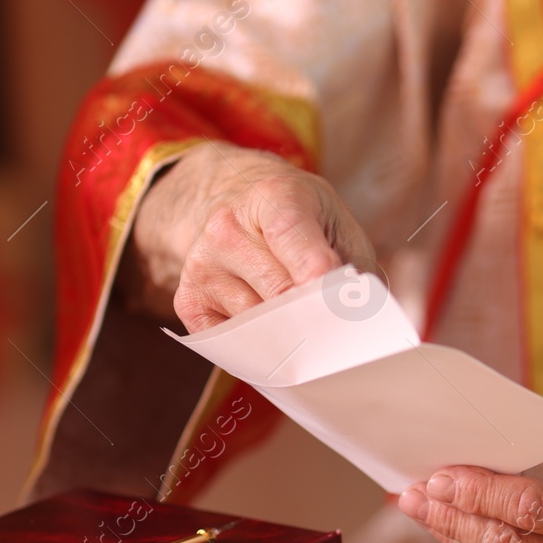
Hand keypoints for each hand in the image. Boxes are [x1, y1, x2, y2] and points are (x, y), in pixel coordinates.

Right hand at [130, 143, 376, 331]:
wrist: (240, 206)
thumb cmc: (303, 222)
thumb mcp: (337, 225)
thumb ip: (352, 268)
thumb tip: (354, 320)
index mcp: (273, 197)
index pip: (292, 237)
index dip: (318, 276)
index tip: (338, 303)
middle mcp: (227, 227)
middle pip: (280, 294)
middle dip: (312, 317)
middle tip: (334, 328)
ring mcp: (202, 263)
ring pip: (258, 326)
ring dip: (286, 332)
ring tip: (297, 315)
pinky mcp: (188, 299)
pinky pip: (229, 344)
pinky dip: (256, 345)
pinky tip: (266, 324)